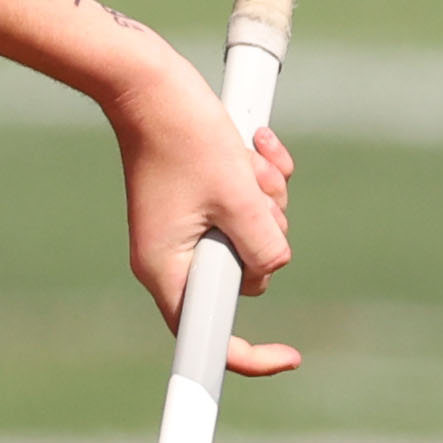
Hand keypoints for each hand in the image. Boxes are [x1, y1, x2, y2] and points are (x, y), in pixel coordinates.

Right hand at [102, 25, 297, 375]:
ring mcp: (184, 229)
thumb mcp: (241, 197)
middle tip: (257, 190)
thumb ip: (266, 246)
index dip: (250, 356)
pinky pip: (244, 210)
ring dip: (266, 198)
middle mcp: (171, 255)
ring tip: (250, 157)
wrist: (151, 85)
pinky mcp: (195, 204)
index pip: (205, 334)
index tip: (291, 357)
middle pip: (244, 273)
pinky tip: (255, 148)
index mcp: (166, 267)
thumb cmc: (186, 138)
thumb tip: (273, 267)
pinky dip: (258, 183)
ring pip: (251, 236)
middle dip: (268, 233)